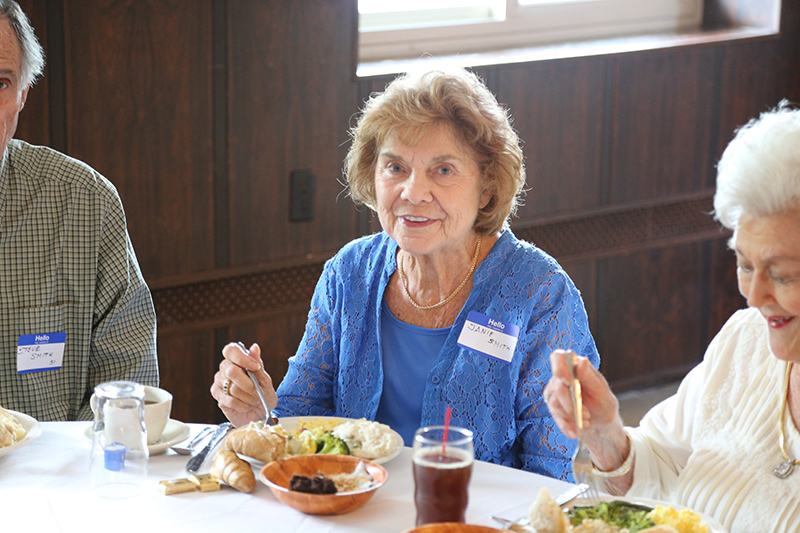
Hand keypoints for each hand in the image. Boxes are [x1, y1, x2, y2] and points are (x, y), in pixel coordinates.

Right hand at [210, 342, 277, 427]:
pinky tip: (246, 406)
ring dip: (248, 397)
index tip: (255, 367)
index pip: (230, 350)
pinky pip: (229, 400)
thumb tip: (254, 347)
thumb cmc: (262, 394)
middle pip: (231, 371)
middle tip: (257, 392)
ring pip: (232, 388)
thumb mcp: (265, 380)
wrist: (259, 414)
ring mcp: (219, 382)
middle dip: (248, 385)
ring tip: (253, 400)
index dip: (241, 358)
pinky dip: (242, 405)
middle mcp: (226, 369)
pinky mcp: (217, 396)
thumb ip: (258, 364)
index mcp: (237, 360)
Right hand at [543, 349, 630, 479]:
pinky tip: (575, 431)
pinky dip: (566, 425)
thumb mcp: (602, 391)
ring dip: (573, 415)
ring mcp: (555, 392)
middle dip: (572, 402)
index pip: (558, 357)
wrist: (601, 424)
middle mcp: (561, 377)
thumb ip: (590, 377)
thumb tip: (581, 361)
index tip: (568, 380)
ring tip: (587, 420)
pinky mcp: (553, 407)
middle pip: (558, 386)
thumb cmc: (603, 403)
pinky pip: (555, 416)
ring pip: (556, 402)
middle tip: (586, 413)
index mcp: (574, 366)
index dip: (559, 367)